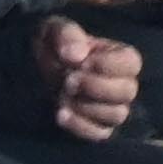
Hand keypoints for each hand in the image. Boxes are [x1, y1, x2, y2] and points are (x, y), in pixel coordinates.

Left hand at [37, 15, 143, 140]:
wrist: (30, 68)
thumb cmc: (52, 45)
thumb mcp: (54, 29)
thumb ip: (67, 34)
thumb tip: (76, 55)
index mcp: (116, 56)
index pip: (132, 63)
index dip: (108, 65)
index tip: (83, 62)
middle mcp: (120, 83)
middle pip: (128, 92)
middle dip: (96, 87)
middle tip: (68, 80)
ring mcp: (110, 107)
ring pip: (117, 114)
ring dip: (87, 106)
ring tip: (62, 95)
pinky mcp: (96, 126)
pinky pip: (101, 134)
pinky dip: (81, 126)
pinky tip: (60, 114)